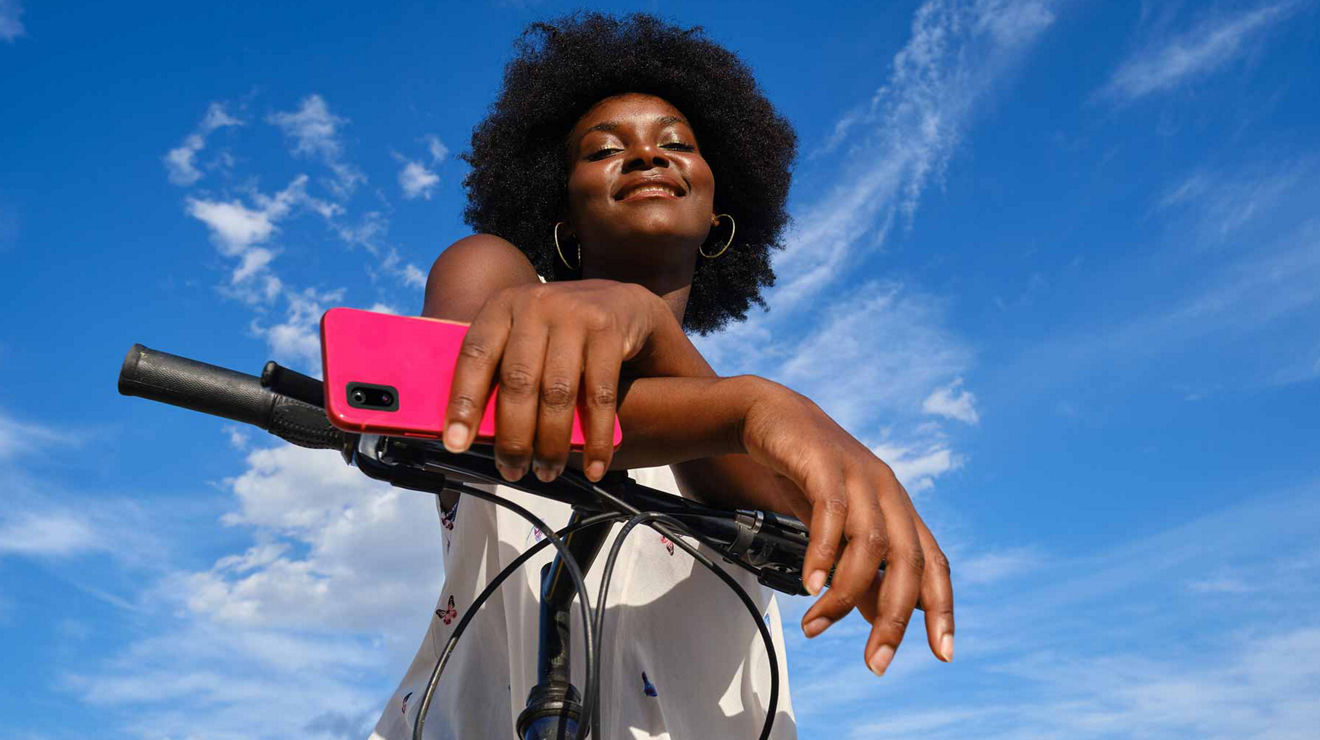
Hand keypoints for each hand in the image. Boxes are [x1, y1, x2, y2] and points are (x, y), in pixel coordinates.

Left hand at [440, 279, 666, 481]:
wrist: (621, 302)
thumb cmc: (560, 332)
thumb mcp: (524, 334)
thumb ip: (501, 366)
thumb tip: (472, 431)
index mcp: (502, 306)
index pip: (474, 355)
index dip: (463, 402)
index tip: (457, 444)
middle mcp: (535, 305)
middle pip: (518, 381)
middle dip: (513, 436)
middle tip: (512, 471)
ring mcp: (575, 315)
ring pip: (557, 393)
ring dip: (551, 443)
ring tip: (547, 471)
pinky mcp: (609, 332)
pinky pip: (600, 396)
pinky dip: (596, 440)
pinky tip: (593, 467)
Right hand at [740, 381, 954, 675]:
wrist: (772, 417)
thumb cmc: (809, 475)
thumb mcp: (840, 527)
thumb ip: (862, 568)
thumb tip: (880, 618)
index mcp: (899, 509)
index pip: (934, 563)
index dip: (942, 608)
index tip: (943, 654)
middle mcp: (888, 492)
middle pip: (908, 562)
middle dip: (897, 617)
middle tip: (876, 662)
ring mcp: (859, 476)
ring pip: (871, 544)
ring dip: (846, 594)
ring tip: (817, 627)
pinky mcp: (825, 464)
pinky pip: (832, 514)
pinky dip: (824, 553)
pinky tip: (810, 584)